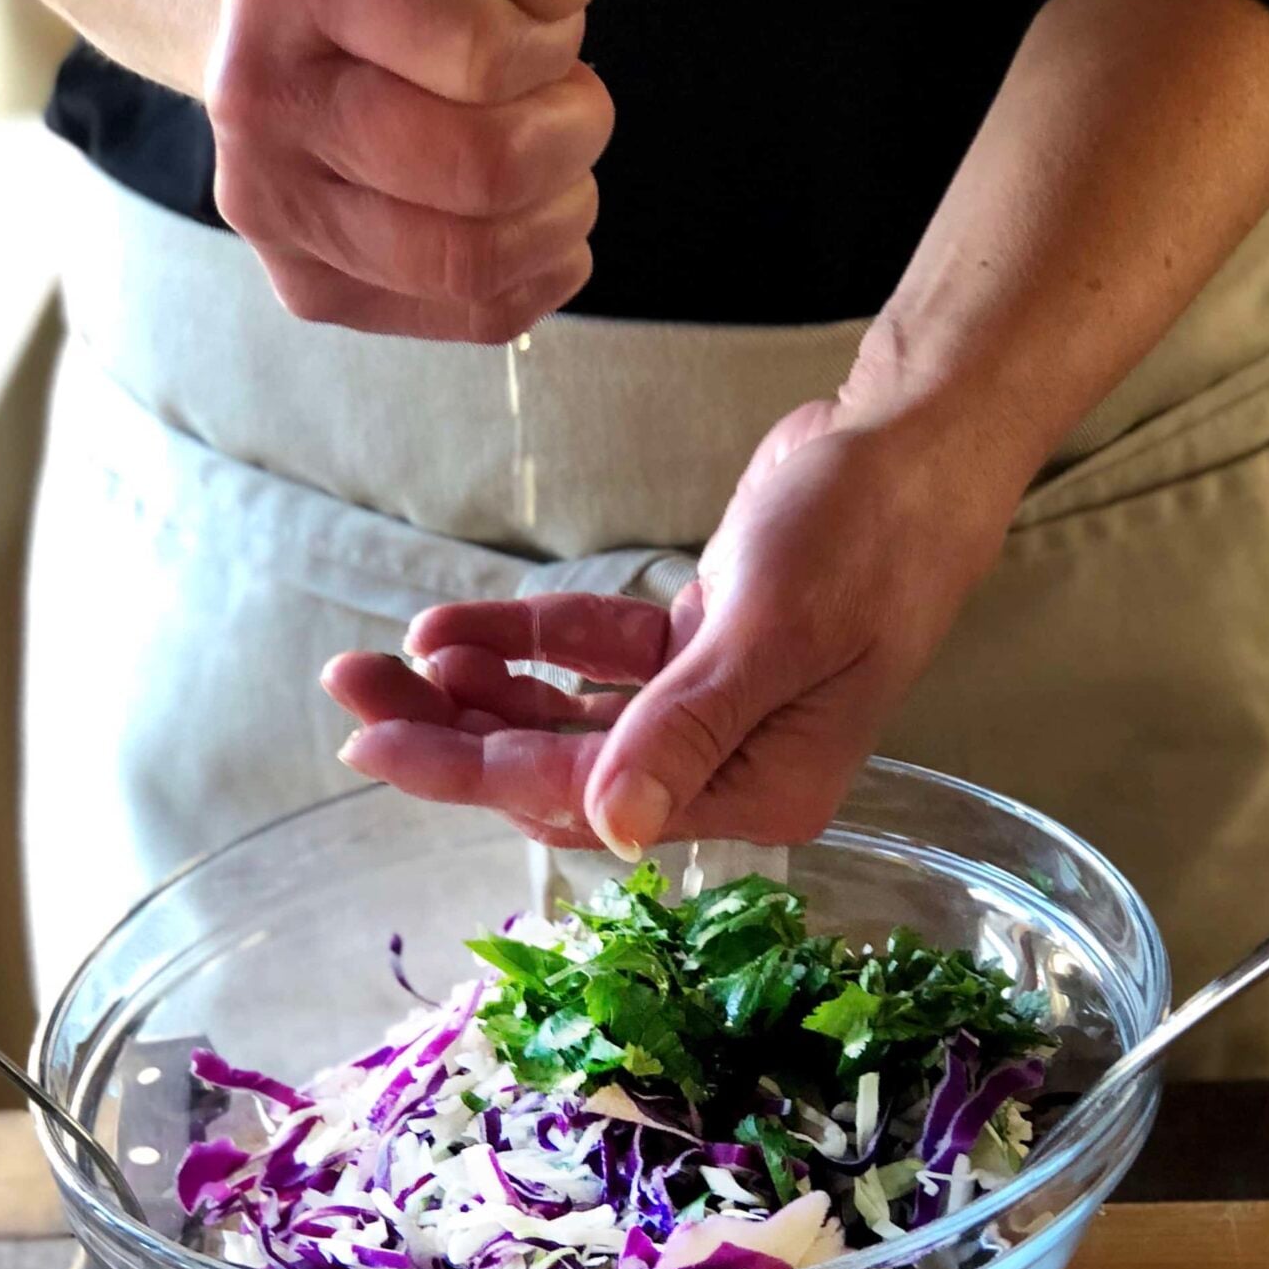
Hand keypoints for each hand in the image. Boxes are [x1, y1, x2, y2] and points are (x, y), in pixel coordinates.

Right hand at [206, 0, 611, 340]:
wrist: (267, 5)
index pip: (487, 54)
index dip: (553, 40)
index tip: (540, 16)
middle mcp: (259, 96)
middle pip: (483, 171)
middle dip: (572, 131)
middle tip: (569, 93)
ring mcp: (275, 207)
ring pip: (474, 260)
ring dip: (561, 209)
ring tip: (552, 154)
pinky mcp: (309, 286)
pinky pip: (469, 315)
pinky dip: (539, 270)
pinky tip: (530, 213)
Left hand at [321, 392, 1027, 852]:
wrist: (918, 441)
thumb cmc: (866, 534)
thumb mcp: (772, 631)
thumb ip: (684, 729)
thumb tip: (608, 828)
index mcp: (760, 789)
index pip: (588, 797)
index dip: (475, 770)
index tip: (376, 744)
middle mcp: (730, 767)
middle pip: (559, 770)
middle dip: (452, 736)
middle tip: (350, 695)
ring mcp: (708, 711)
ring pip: (562, 719)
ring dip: (473, 691)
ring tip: (379, 656)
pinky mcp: (693, 653)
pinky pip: (590, 663)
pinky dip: (525, 644)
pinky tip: (449, 626)